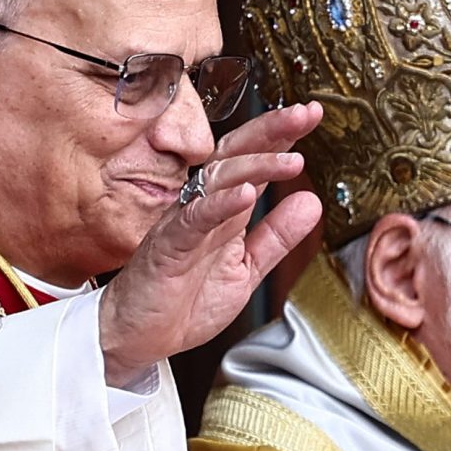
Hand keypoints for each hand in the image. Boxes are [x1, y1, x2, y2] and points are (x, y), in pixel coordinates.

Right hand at [98, 103, 323, 386]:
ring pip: (218, 180)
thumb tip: (312, 201)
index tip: (312, 114)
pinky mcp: (168, 247)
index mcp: (224, 210)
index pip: (253, 162)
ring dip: (256, 166)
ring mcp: (184, 224)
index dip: (281, 137)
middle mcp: (203, 207)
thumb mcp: (246, 268)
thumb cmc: (182, 301)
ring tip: (292, 159)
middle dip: (271, 131)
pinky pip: (194, 219)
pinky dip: (221, 204)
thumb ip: (277, 236)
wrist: (137, 337)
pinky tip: (247, 194)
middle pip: (236, 156)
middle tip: (305, 113)